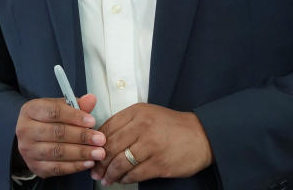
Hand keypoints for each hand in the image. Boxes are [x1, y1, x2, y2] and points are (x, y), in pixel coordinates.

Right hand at [15, 93, 106, 177]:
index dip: (74, 116)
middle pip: (57, 133)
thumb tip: (91, 99)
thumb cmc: (47, 120)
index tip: (92, 121)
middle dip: (81, 136)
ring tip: (99, 152)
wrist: (31, 137)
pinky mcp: (35, 166)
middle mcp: (26, 130)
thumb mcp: (59, 107)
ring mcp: (29, 150)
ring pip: (58, 152)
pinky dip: (75, 166)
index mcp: (31, 110)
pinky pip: (57, 168)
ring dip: (81, 153)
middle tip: (100, 139)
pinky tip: (88, 162)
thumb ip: (76, 104)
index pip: (54, 112)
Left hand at [91, 103, 212, 185]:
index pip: (107, 128)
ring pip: (121, 162)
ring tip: (106, 179)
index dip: (95, 143)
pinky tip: (123, 180)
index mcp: (137, 112)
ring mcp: (151, 145)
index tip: (91, 152)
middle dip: (100, 162)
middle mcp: (142, 126)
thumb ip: (126, 124)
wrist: (201, 135)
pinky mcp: (159, 163)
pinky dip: (126, 179)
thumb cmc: (171, 126)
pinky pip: (135, 174)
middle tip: (95, 170)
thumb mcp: (148, 115)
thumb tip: (102, 141)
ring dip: (111, 173)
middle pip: (111, 146)